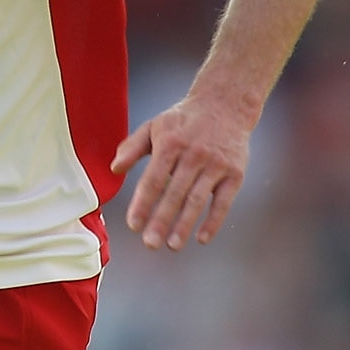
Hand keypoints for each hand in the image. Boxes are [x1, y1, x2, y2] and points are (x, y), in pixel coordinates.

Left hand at [114, 94, 256, 250]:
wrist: (226, 104)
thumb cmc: (184, 120)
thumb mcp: (155, 126)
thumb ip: (132, 147)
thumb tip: (114, 169)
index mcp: (170, 144)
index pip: (153, 179)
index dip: (143, 204)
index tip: (133, 225)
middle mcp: (193, 154)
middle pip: (174, 193)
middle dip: (161, 220)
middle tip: (150, 243)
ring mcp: (216, 164)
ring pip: (198, 199)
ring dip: (185, 224)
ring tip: (172, 245)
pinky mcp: (235, 172)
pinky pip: (224, 201)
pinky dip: (214, 220)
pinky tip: (202, 238)